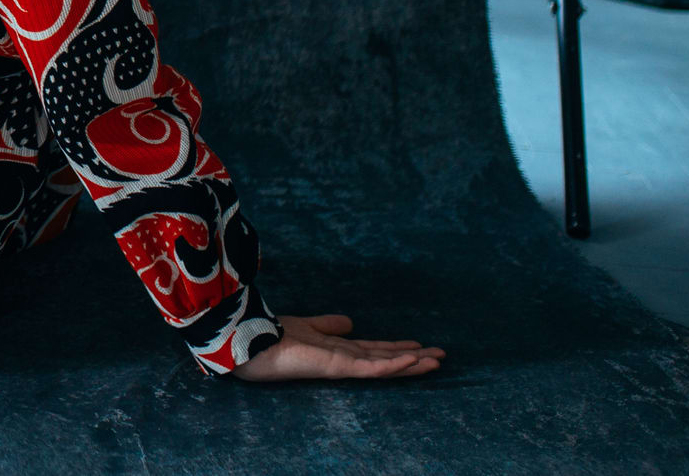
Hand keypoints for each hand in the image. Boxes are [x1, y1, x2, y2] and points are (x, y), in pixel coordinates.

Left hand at [231, 313, 444, 380]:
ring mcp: (340, 364)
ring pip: (383, 365)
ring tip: (435, 360)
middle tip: (440, 357)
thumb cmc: (271, 338)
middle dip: (412, 358)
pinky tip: (411, 359)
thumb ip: (327, 325)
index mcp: (336, 349)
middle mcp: (342, 358)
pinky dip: (392, 365)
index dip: (397, 348)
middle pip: (384, 358)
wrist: (248, 344)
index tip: (420, 347)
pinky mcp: (334, 366)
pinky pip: (369, 367)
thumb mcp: (306, 325)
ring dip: (410, 363)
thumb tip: (350, 322)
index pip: (374, 350)